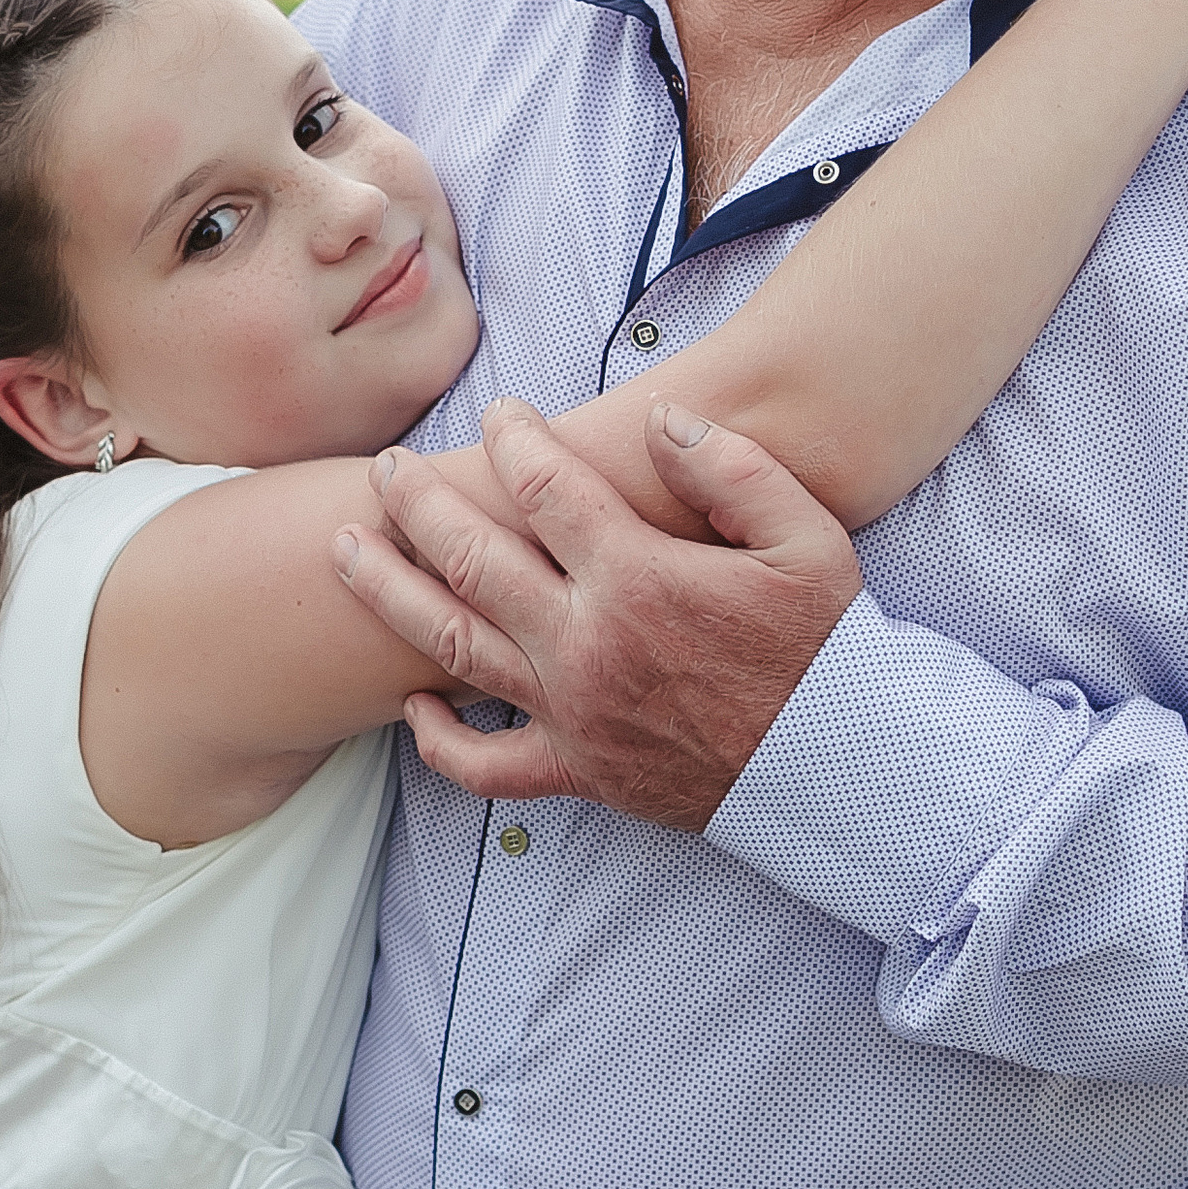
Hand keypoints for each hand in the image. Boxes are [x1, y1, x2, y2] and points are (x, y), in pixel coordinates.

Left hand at [333, 401, 861, 828]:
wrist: (843, 767)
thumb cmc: (827, 648)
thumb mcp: (806, 536)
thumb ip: (731, 468)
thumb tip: (662, 424)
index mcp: (636, 577)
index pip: (543, 486)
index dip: (512, 439)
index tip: (501, 416)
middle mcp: (584, 643)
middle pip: (469, 555)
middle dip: (419, 502)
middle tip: (388, 469)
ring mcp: (571, 712)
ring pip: (449, 644)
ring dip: (386, 590)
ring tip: (344, 547)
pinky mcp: (576, 772)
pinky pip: (484, 766)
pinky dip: (437, 740)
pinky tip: (410, 707)